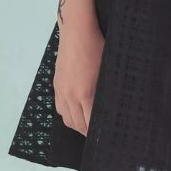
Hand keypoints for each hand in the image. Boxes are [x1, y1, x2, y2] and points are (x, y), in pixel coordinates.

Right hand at [53, 20, 105, 135]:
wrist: (77, 32)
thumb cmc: (97, 47)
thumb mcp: (107, 70)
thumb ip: (106, 91)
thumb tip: (113, 106)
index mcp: (86, 93)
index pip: (91, 123)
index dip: (98, 134)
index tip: (105, 138)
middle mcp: (71, 95)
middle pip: (78, 125)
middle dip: (88, 133)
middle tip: (99, 136)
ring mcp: (62, 90)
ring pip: (67, 119)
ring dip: (77, 126)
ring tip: (88, 127)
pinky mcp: (57, 84)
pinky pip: (60, 108)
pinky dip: (68, 115)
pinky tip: (76, 113)